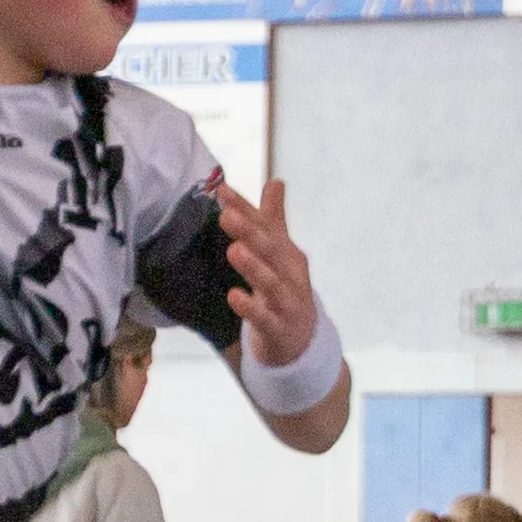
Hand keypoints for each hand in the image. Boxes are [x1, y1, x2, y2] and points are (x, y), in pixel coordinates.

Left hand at [218, 172, 322, 366]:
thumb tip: (276, 181)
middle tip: (227, 215)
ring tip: (234, 249)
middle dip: (250, 232)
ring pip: (270, 282)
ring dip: (253, 266)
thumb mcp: (280, 253)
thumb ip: (273, 219)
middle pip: (270, 250)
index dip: (245, 209)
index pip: (265, 226)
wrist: (300, 339)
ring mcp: (287, 301)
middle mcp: (290, 273)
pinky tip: (234, 296)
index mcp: (287, 252)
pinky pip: (265, 317)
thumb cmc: (284, 289)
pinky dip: (251, 307)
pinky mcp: (279, 326)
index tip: (221, 190)